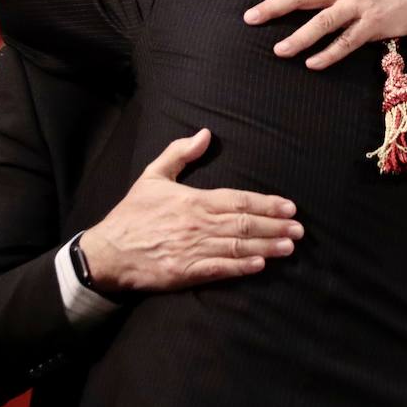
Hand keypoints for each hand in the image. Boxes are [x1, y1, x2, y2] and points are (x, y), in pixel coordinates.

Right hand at [80, 129, 302, 290]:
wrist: (107, 252)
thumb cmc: (132, 214)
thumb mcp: (152, 176)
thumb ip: (180, 153)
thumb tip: (205, 134)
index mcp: (194, 200)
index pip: (239, 199)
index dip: (266, 203)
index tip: (289, 206)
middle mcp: (198, 224)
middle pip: (245, 224)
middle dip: (276, 226)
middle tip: (299, 229)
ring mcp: (193, 249)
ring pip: (238, 246)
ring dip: (267, 246)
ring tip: (289, 246)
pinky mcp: (186, 272)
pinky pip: (219, 269)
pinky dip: (241, 267)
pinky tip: (260, 265)